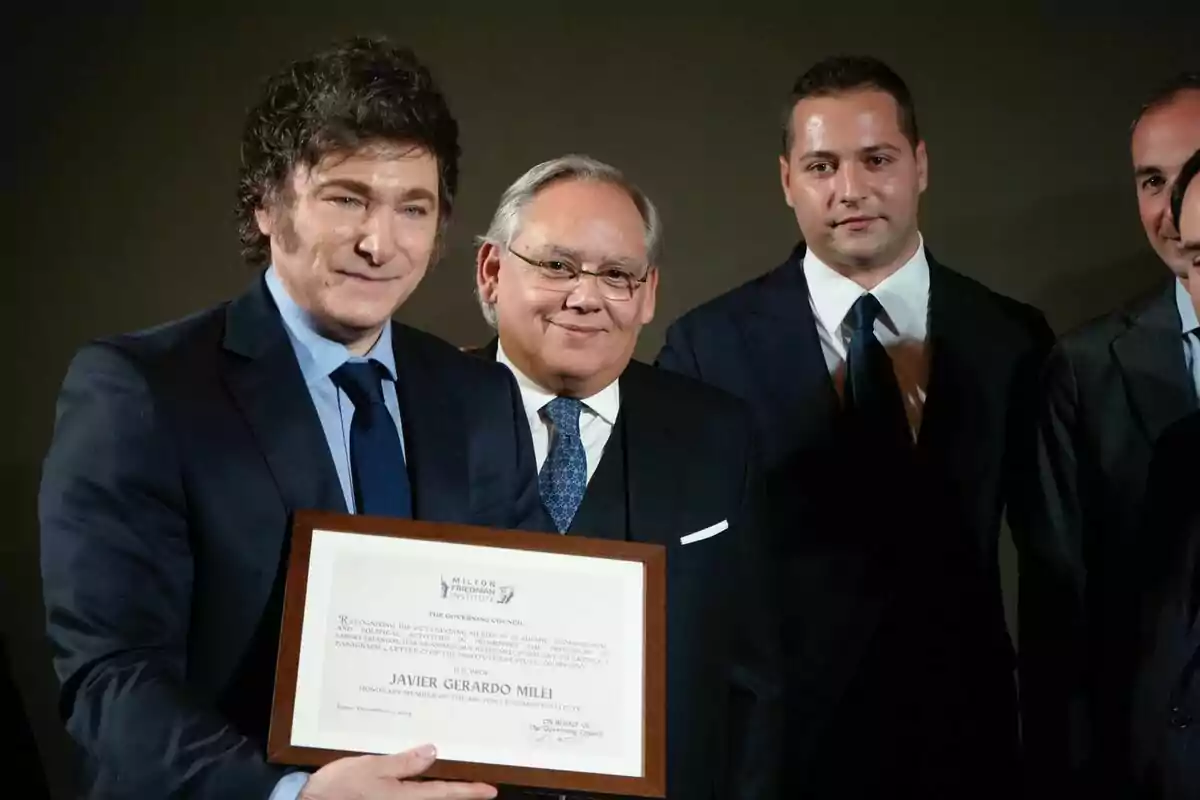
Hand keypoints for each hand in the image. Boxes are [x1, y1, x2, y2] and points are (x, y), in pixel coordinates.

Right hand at [299, 744, 497, 799]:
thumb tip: (433, 752)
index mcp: (406, 799)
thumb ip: (404, 762)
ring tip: (453, 766)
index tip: (491, 790)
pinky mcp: (380, 798)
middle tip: (478, 774)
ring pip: (423, 793)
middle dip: (457, 785)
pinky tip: (418, 766)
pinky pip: (407, 790)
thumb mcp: (373, 768)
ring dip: (437, 781)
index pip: (446, 794)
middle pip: (437, 795)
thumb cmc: (339, 788)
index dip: (470, 791)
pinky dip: (417, 779)